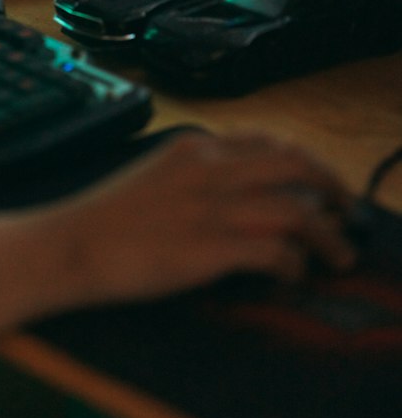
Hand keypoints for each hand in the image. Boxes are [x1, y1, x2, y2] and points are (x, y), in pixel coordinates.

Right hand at [40, 131, 354, 311]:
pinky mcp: (209, 248)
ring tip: (338, 256)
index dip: (306, 162)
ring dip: (326, 235)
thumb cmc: (107, 217)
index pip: (269, 142)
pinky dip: (294, 264)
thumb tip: (244, 192)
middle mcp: (209, 168)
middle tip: (347, 214)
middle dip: (331, 189)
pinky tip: (291, 275)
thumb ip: (199, 174)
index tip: (322, 183)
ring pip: (296, 209)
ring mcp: (211, 207)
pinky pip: (275, 251)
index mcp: (195, 147)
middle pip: (295, 166)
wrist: (71, 244)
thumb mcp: (157, 174)